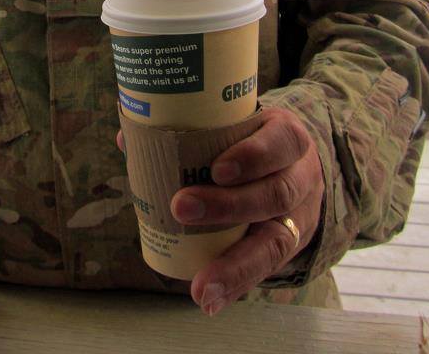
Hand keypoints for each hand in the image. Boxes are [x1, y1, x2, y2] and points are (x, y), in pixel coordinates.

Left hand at [169, 107, 323, 315]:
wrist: (297, 170)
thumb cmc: (254, 142)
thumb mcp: (239, 126)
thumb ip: (189, 129)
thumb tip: (127, 137)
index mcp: (287, 137)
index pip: (281, 142)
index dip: (253, 156)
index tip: (216, 169)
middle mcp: (300, 177)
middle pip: (276, 193)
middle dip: (229, 206)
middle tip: (181, 207)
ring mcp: (298, 216)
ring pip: (276, 240)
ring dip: (234, 263)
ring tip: (200, 283)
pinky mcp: (287, 247)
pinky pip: (266, 270)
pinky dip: (235, 286)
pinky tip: (210, 301)